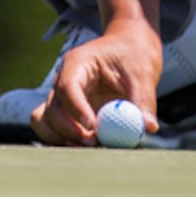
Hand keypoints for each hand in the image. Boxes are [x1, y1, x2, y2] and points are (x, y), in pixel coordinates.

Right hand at [30, 16, 162, 146]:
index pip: (68, 86)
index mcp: (78, 62)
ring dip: (65, 138)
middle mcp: (63, 80)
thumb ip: (144, 100)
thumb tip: (149, 127)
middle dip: (71, 130)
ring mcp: (61, 98)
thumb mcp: (143, 73)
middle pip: (53, 109)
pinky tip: (87, 146)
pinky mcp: (65, 114)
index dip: (77, 109)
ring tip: (95, 145)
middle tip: (96, 143)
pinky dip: (64, 142)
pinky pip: (52, 131)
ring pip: (47, 122)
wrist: (129, 50)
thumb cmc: (133, 55)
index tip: (94, 127)